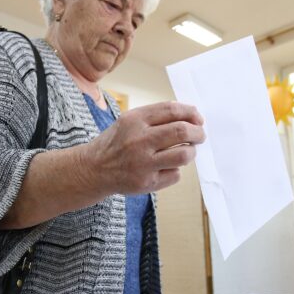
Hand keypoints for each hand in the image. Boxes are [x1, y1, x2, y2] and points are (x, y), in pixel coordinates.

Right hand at [85, 102, 204, 194]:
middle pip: (182, 131)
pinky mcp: (146, 182)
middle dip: (198, 133)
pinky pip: (175, 174)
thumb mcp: (129, 121)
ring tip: (187, 151)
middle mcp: (138, 140)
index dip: (191, 113)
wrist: (93, 169)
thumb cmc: (116, 143)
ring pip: (183, 155)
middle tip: (200, 136)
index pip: (172, 110)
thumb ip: (155, 116)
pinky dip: (175, 170)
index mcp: (134, 120)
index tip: (198, 119)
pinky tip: (165, 168)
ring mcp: (143, 163)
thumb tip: (190, 115)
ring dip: (191, 152)